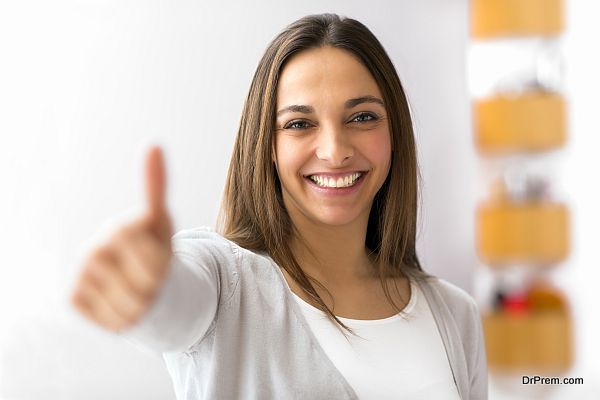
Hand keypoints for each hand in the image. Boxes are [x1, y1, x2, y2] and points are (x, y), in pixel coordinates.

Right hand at [71, 146, 173, 331]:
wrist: (131, 281)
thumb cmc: (152, 248)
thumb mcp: (162, 222)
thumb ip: (156, 186)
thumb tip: (153, 144)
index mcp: (121, 228)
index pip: (158, 260)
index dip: (165, 264)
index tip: (162, 256)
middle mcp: (96, 248)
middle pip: (148, 284)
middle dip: (159, 286)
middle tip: (153, 276)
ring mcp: (83, 274)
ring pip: (132, 307)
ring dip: (144, 306)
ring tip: (139, 290)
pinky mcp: (74, 298)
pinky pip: (112, 320)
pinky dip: (123, 319)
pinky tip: (120, 301)